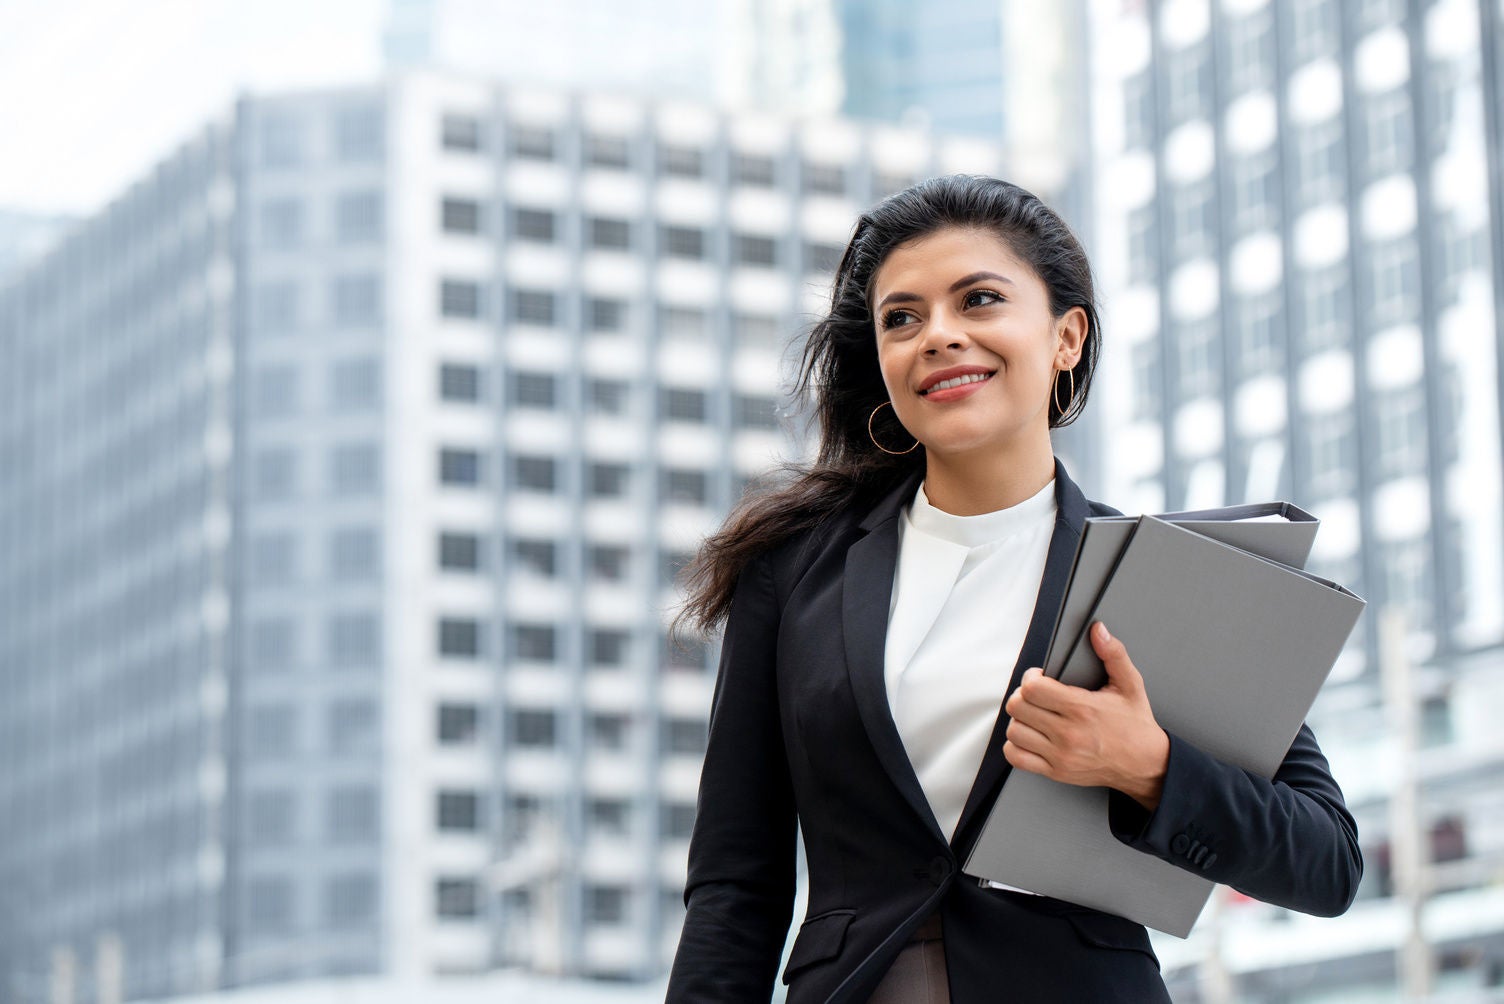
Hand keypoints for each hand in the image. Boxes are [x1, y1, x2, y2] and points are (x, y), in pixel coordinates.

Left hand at [1002, 622, 1169, 809]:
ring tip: (1034, 715)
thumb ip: (1114, 654)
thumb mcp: (1130, 685)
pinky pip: (1017, 757)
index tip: (1039, 678)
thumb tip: (1098, 631)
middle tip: (1035, 695)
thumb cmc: (1136, 725)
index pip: (1033, 689)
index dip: (1031, 678)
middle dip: (1022, 695)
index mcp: (1082, 709)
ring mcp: (1060, 756)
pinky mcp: (1056, 772)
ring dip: (1020, 720)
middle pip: (1018, 707)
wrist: (1146, 765)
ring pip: (1015, 731)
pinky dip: (1016, 745)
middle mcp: (1068, 734)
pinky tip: (1031, 736)